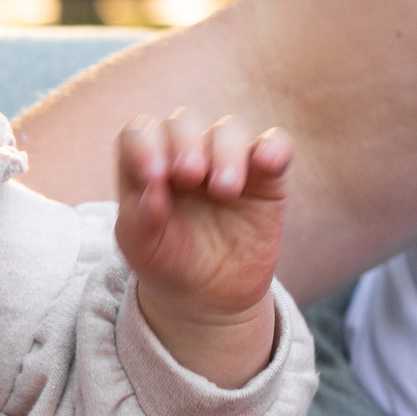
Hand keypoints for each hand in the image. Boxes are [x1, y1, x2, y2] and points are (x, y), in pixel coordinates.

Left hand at [114, 112, 291, 386]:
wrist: (210, 294)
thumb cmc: (167, 260)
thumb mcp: (142, 248)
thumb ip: (140, 218)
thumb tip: (152, 189)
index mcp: (148, 161)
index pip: (140, 133)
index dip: (144, 146)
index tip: (152, 177)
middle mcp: (187, 151)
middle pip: (184, 121)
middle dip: (185, 143)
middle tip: (188, 176)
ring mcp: (228, 159)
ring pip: (229, 129)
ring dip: (226, 152)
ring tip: (224, 191)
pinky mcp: (267, 176)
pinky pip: (276, 145)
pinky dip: (274, 148)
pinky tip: (267, 162)